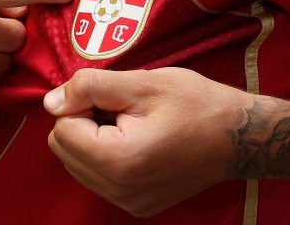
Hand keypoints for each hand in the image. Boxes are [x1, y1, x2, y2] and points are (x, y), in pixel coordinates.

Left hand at [44, 67, 246, 216]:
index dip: (81, 103)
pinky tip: (138, 141)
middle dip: (84, 123)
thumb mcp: (143, 82)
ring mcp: (128, 203)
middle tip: (123, 109)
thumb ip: (91, 88)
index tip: (115, 97)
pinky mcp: (137, 207)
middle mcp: (119, 190)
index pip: (61, 129)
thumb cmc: (196, 103)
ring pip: (78, 166)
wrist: (239, 136)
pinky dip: (107, 156)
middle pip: (64, 150)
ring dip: (94, 140)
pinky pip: (99, 179)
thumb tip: (51, 102)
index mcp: (118, 159)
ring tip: (132, 124)